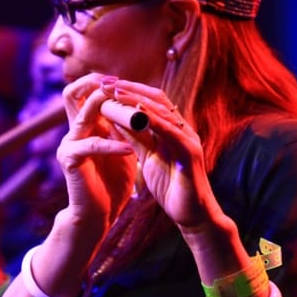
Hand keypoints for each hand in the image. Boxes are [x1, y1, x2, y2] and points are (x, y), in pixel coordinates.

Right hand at [56, 74, 137, 227]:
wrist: (99, 214)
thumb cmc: (113, 182)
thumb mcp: (124, 148)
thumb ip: (125, 127)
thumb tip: (143, 104)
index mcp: (85, 125)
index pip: (85, 90)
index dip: (104, 82)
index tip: (129, 82)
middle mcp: (73, 130)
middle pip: (72, 92)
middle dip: (97, 84)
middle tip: (120, 86)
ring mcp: (69, 143)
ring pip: (85, 113)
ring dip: (114, 110)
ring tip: (136, 116)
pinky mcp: (70, 160)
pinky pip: (92, 145)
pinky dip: (112, 145)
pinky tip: (130, 151)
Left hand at [97, 78, 217, 229]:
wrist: (192, 215)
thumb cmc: (171, 187)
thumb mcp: (148, 157)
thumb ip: (136, 138)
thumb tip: (116, 119)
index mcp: (172, 129)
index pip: (151, 101)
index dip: (128, 90)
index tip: (104, 84)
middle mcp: (183, 129)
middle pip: (157, 99)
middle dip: (130, 88)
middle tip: (105, 81)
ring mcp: (188, 138)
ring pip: (163, 111)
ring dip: (137, 99)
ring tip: (115, 92)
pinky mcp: (191, 153)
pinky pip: (171, 132)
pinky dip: (154, 121)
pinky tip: (137, 114)